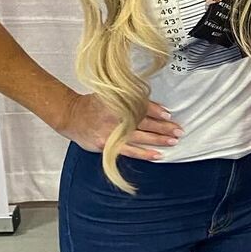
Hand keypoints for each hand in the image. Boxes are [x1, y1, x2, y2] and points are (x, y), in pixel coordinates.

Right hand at [56, 92, 182, 160]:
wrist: (71, 116)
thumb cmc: (93, 106)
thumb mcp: (111, 96)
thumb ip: (131, 100)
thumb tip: (155, 107)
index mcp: (119, 102)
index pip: (142, 106)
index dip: (157, 110)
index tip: (169, 115)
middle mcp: (117, 117)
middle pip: (145, 122)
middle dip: (164, 126)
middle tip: (179, 130)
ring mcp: (113, 132)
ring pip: (141, 136)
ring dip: (159, 139)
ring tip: (174, 141)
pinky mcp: (109, 145)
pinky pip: (131, 151)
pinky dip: (145, 153)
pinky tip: (157, 155)